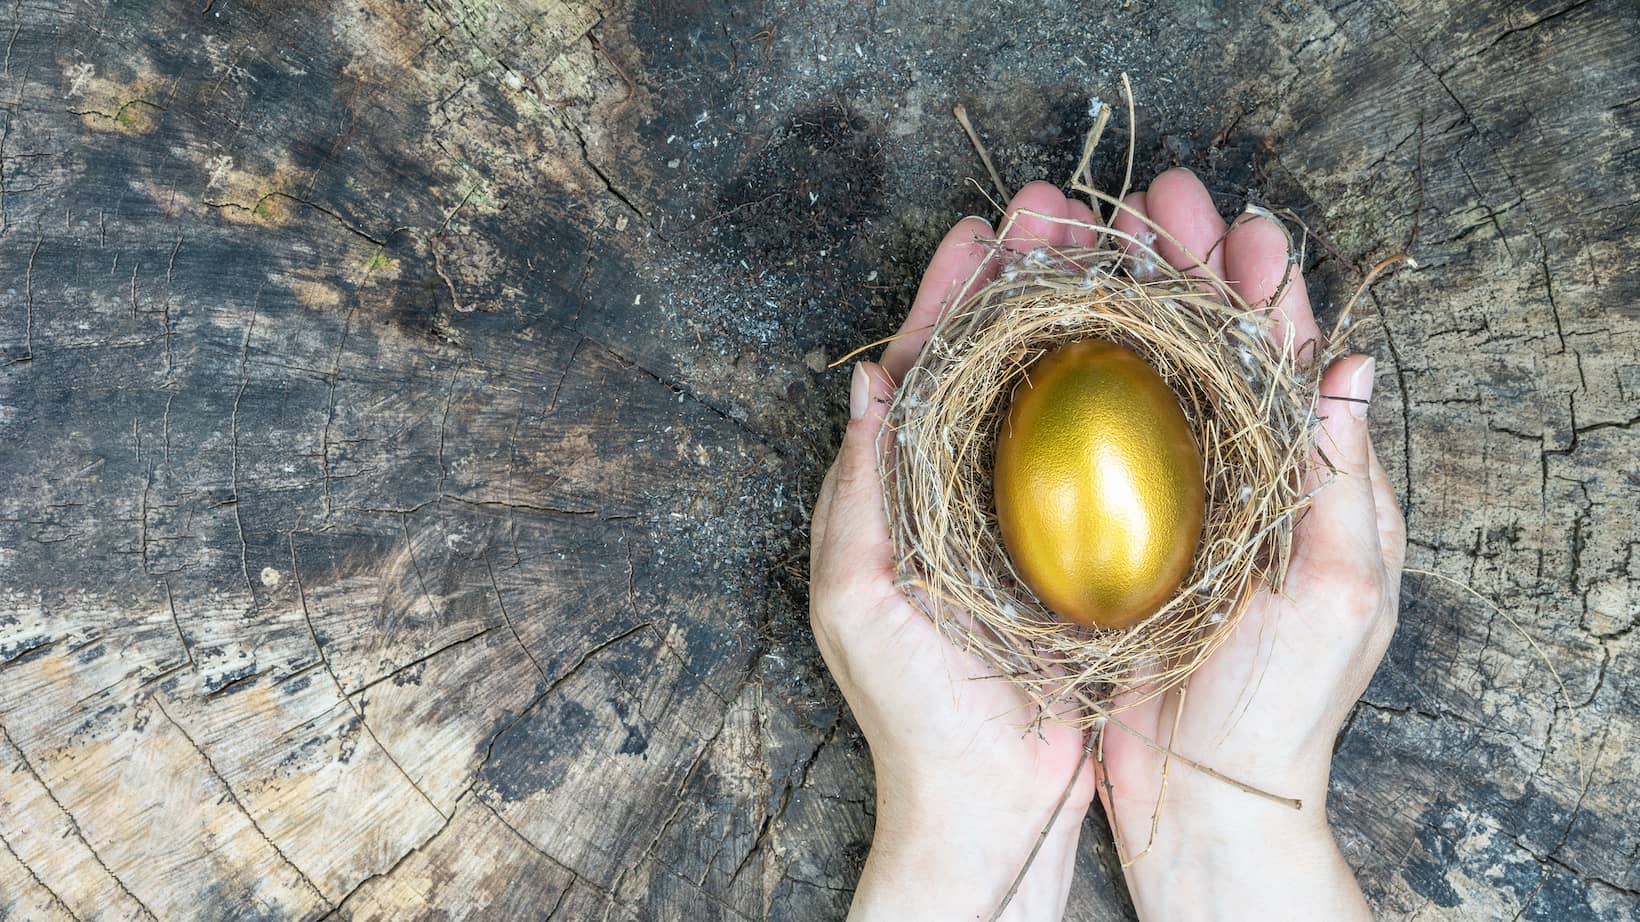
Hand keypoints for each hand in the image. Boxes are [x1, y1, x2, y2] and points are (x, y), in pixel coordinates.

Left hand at [809, 182, 1107, 921]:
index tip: (984, 228)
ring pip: (1061, 395)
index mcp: (906, 490)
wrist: (988, 810)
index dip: (953, 293)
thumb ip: (857, 493)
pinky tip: (1166, 351)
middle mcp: (971, 491)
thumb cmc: (913, 714)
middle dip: (1027, 283)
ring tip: (1119, 254)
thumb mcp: (860, 599)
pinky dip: (1136, 398)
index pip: (931, 367)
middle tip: (1063, 212)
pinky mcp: (1090, 552)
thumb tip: (867, 386)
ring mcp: (1033, 518)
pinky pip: (1114, 456)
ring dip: (1086, 322)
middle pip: (1002, 362)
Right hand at [1095, 168, 1406, 920]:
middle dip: (1180, 268)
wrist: (1206, 793)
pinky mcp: (1105, 536)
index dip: (1260, 282)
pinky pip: (1082, 442)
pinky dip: (1062, 383)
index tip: (1232, 220)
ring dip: (1117, 306)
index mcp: (1303, 479)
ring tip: (1086, 243)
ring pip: (1139, 378)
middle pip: (1204, 348)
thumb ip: (1346, 484)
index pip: (1284, 357)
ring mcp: (1165, 502)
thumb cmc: (1284, 706)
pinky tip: (1033, 341)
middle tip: (1147, 202)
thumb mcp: (1338, 595)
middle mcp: (1232, 476)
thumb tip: (1352, 368)